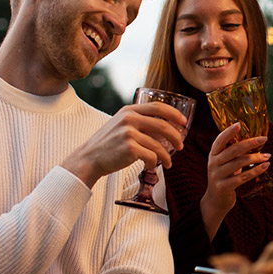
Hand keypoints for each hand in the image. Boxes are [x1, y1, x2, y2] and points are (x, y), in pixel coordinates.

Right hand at [61, 102, 187, 186]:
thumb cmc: (108, 144)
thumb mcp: (121, 124)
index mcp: (129, 110)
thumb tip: (165, 126)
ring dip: (167, 156)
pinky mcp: (129, 148)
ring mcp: (128, 133)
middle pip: (162, 125)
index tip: (184, 122)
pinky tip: (152, 166)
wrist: (88, 159)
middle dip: (176, 137)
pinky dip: (155, 163)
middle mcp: (129, 118)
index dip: (174, 114)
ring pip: (158, 145)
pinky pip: (151, 156)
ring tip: (168, 163)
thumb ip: (138, 121)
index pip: (157, 107)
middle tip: (181, 146)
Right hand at [200, 123, 270, 236]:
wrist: (215, 201)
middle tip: (264, 138)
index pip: (220, 140)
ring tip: (268, 155)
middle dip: (250, 143)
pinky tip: (265, 166)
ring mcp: (217, 175)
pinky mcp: (224, 187)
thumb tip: (254, 138)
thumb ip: (233, 152)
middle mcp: (213, 163)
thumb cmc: (224, 177)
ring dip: (256, 158)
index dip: (229, 132)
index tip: (240, 124)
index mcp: (213, 154)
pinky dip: (256, 171)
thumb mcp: (224, 163)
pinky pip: (242, 177)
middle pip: (233, 150)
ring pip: (239, 163)